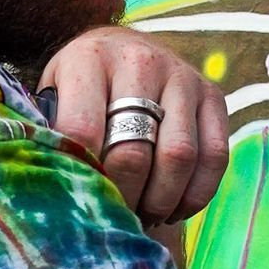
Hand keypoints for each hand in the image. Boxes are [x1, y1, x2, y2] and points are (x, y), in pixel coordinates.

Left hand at [39, 28, 230, 224]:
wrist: (121, 49)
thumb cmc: (80, 87)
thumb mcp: (53, 97)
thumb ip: (54, 137)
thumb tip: (62, 195)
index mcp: (88, 59)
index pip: (82, 131)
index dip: (84, 178)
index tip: (82, 204)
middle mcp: (139, 61)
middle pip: (134, 151)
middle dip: (124, 198)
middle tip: (115, 219)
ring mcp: (182, 76)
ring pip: (179, 157)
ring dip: (160, 201)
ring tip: (143, 217)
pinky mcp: (212, 95)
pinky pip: (215, 156)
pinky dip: (195, 195)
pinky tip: (173, 209)